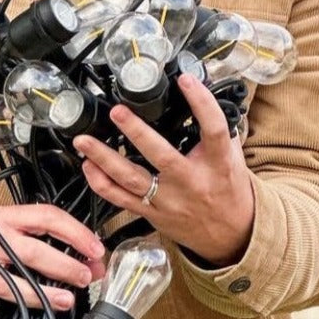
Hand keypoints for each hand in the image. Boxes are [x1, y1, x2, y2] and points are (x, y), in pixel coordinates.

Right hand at [0, 203, 106, 318]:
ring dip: (40, 293)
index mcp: (7, 216)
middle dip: (64, 265)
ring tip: (64, 300)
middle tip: (85, 277)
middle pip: (31, 250)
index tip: (95, 250)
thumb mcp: (18, 234)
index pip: (47, 217)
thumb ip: (53, 244)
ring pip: (9, 281)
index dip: (75, 233)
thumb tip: (94, 262)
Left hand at [74, 73, 254, 265]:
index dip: (201, 104)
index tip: (186, 81)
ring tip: (83, 140)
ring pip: (131, 180)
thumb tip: (205, 94)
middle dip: (136, 132)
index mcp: (218, 164)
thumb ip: (220, 130)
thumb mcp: (234, 159)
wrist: (231, 237)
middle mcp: (191, 183)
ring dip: (103, 158)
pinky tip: (88, 166)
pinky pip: (120, 199)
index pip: (214, 130)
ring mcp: (169, 201)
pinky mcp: (152, 214)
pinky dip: (100, 183)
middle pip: (161, 156)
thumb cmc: (230, 192)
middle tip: (117, 112)